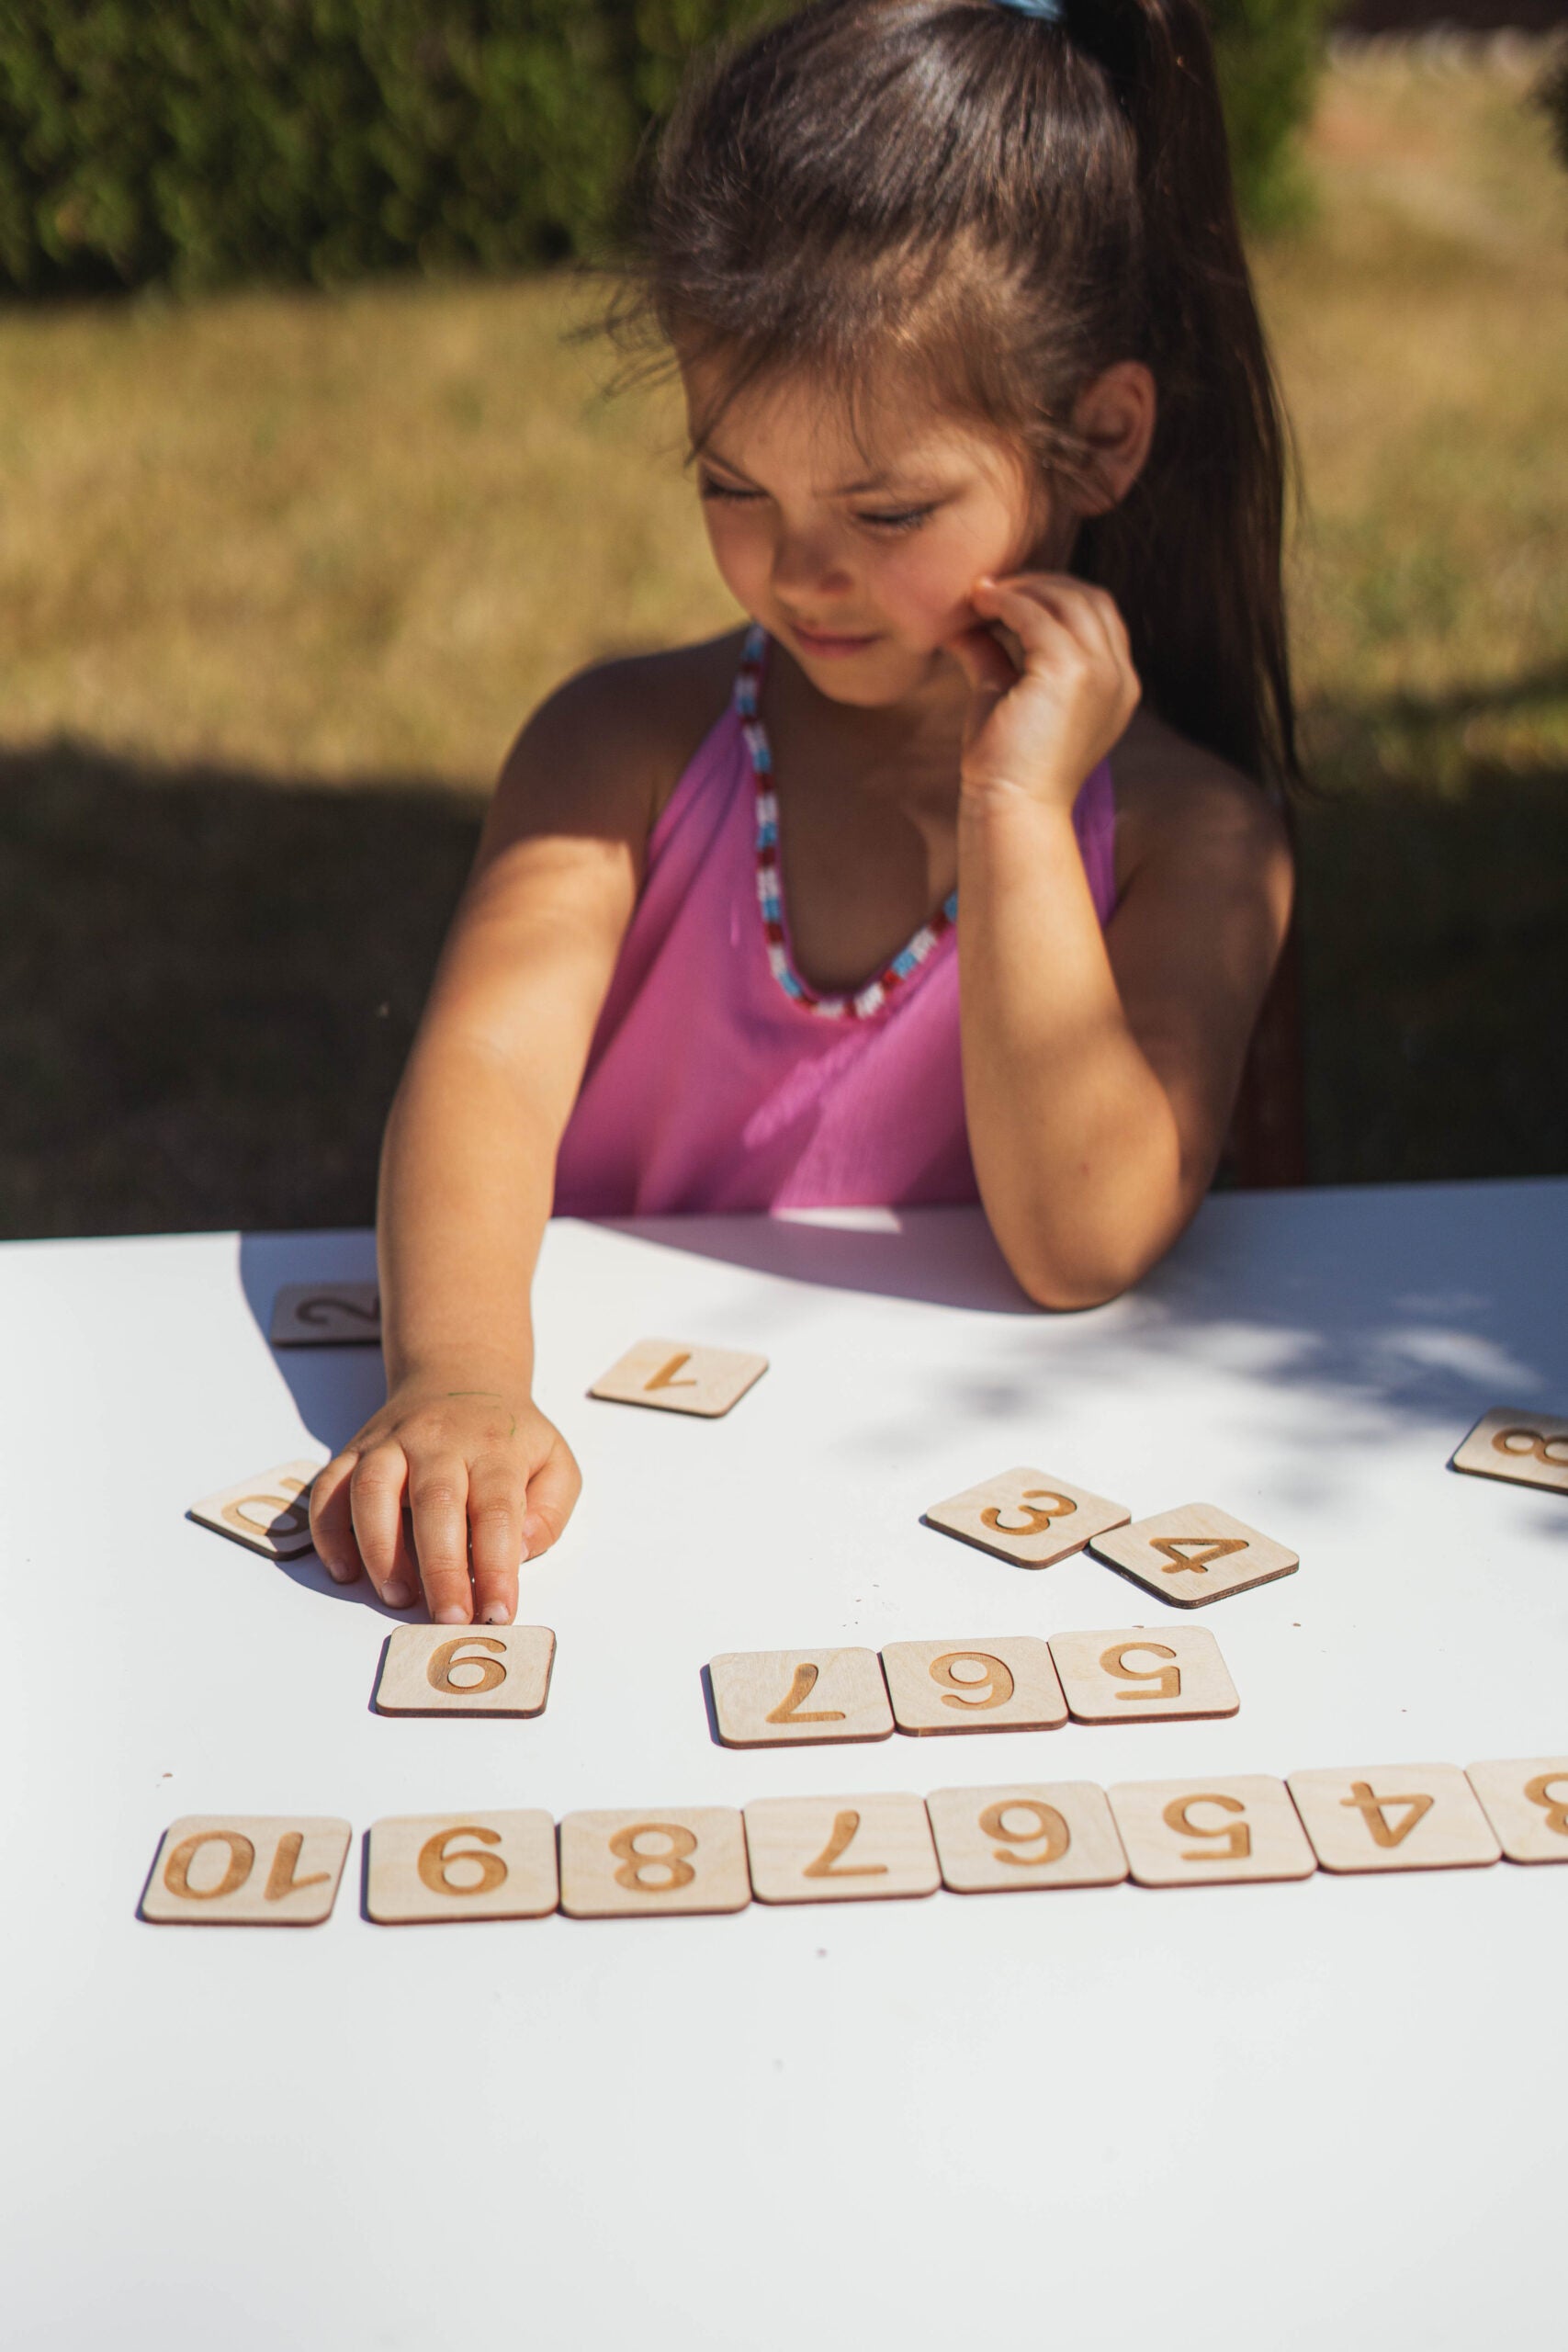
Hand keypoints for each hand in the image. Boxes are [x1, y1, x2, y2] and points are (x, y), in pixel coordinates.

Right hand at [308, 1376, 579, 1624]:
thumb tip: (521, 1550)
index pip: (497, 1511)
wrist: (460, 1376)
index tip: (497, 1614)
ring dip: (381, 1550)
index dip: (496, 1566)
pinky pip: (329, 1488)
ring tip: (398, 1598)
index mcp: (494, 1448)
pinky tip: (344, 1571)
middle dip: (441, 1568)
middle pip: (436, 1502)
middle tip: (448, 1619)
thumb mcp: (553, 1462)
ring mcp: (390, 1443)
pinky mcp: (354, 1450)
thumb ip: (549, 1510)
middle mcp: (439, 1441)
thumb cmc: (507, 1438)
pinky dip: (328, 1532)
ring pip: (373, 1490)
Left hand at [946, 574, 1139, 809]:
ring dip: (1024, 588)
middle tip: (994, 587)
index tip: (1011, 595)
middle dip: (1042, 584)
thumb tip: (967, 623)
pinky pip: (1038, 615)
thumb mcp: (1007, 697)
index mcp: (1116, 687)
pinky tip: (979, 605)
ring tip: (982, 594)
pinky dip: (1008, 602)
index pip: (1099, 618)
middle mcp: (1119, 678)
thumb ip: (997, 657)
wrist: (1010, 808)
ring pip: (1069, 599)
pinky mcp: (1072, 672)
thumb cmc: (1006, 765)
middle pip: (1091, 599)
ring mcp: (1102, 674)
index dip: (1057, 596)